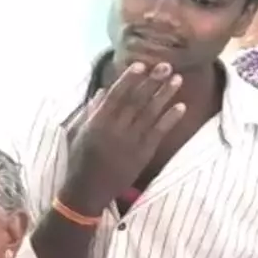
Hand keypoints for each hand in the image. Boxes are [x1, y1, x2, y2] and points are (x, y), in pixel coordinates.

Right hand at [62, 62, 184, 210]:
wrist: (87, 192)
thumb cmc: (78, 160)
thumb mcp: (77, 132)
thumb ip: (89, 111)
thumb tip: (102, 91)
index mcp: (97, 122)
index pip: (116, 95)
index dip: (129, 79)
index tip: (141, 65)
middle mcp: (116, 129)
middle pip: (137, 100)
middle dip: (152, 81)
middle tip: (166, 65)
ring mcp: (131, 141)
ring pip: (151, 113)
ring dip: (165, 95)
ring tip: (177, 80)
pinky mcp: (143, 154)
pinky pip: (159, 132)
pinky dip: (170, 119)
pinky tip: (181, 107)